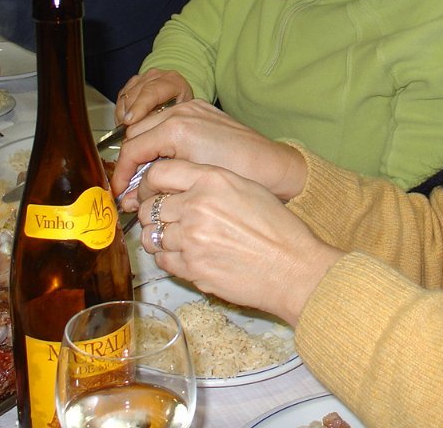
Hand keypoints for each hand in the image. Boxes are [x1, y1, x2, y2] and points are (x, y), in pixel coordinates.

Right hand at [112, 99, 308, 206]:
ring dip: (144, 150)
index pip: (132, 148)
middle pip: (136, 133)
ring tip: (147, 177)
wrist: (272, 166)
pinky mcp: (200, 110)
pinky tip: (166, 161)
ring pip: (150, 126)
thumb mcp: (190, 182)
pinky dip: (160, 140)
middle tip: (130, 189)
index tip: (117, 193)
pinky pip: (168, 121)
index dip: (121, 174)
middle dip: (130, 162)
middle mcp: (181, 112)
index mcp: (176, 128)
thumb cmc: (237, 176)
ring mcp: (191, 107)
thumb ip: (155, 187)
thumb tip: (128, 200)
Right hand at [116, 68, 193, 123]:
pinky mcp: (133, 82)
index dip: (139, 107)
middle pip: (135, 94)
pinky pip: (121, 97)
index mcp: (172, 81)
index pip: (152, 92)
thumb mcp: (181, 113)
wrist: (180, 95)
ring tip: (127, 129)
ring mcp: (144, 77)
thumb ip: (166, 118)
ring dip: (123, 114)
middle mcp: (157, 76)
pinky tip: (125, 121)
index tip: (130, 121)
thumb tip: (149, 130)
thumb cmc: (182, 106)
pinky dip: (121, 111)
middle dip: (128, 114)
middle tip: (127, 132)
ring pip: (125, 95)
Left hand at [136, 158, 342, 324]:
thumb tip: (178, 187)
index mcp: (211, 180)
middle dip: (152, 214)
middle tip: (165, 220)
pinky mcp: (192, 268)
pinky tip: (188, 256)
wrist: (293, 267)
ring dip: (160, 239)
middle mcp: (197, 206)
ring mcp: (192, 239)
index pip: (158, 173)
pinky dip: (170, 259)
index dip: (149, 184)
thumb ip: (209, 182)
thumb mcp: (246, 188)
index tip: (151, 191)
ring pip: (152, 236)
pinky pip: (163, 261)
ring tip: (177, 240)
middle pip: (149, 207)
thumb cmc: (277, 227)